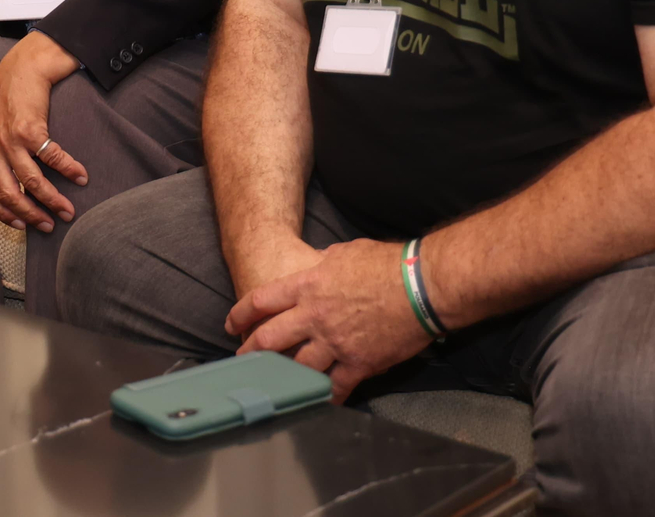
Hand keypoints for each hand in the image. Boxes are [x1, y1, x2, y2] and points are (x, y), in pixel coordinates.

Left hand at [0, 31, 88, 232]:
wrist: (22, 66)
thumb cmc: (7, 98)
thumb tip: (6, 188)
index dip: (3, 215)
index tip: (21, 226)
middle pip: (9, 194)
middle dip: (31, 215)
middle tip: (49, 226)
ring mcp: (8, 139)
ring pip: (32, 182)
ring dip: (53, 200)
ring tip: (68, 210)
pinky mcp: (29, 129)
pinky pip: (52, 158)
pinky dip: (69, 170)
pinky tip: (81, 177)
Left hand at [226, 238, 431, 402]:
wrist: (422, 286)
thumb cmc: (388, 264)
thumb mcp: (344, 253)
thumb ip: (322, 265)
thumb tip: (317, 266)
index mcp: (308, 285)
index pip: (262, 301)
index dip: (241, 314)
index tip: (232, 324)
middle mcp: (314, 316)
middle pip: (270, 338)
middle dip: (251, 351)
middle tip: (243, 358)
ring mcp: (335, 342)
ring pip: (296, 367)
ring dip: (282, 377)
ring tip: (272, 383)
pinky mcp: (358, 363)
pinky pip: (334, 386)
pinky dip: (323, 396)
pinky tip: (316, 401)